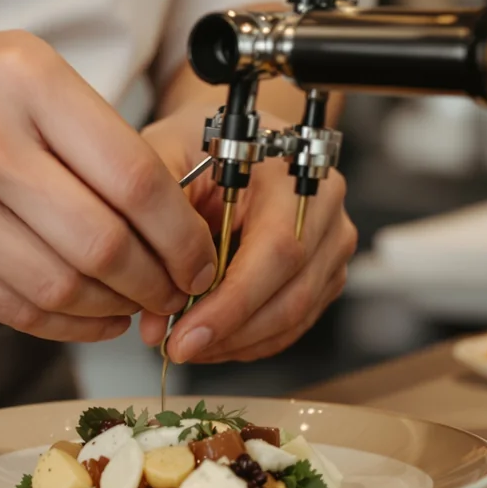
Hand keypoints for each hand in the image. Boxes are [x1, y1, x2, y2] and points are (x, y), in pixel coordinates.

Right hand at [0, 32, 217, 341]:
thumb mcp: (16, 72)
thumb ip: (89, 131)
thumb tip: (173, 213)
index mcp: (23, 79)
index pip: (135, 175)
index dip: (182, 231)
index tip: (199, 253)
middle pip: (105, 243)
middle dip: (158, 281)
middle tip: (177, 290)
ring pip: (64, 288)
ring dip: (117, 308)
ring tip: (137, 303)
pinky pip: (19, 311)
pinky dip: (71, 325)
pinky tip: (92, 315)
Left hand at [138, 100, 355, 362]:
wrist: (236, 138)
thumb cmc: (201, 142)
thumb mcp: (165, 155)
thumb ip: (154, 224)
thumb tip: (155, 314)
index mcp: (293, 171)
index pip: (277, 251)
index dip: (231, 304)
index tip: (185, 336)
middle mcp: (325, 207)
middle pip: (293, 293)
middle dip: (231, 331)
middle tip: (180, 349)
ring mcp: (331, 242)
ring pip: (296, 315)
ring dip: (238, 342)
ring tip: (189, 346)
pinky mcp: (325, 271)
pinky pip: (295, 321)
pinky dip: (252, 340)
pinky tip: (213, 341)